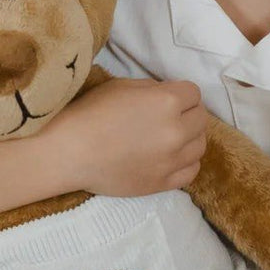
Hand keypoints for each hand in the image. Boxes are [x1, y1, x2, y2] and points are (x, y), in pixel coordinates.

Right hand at [50, 77, 206, 196]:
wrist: (68, 153)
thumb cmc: (88, 114)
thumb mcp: (120, 87)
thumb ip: (151, 89)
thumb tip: (166, 96)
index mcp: (167, 101)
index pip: (194, 93)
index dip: (180, 94)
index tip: (167, 98)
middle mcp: (177, 130)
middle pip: (201, 118)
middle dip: (187, 114)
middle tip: (167, 118)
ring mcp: (173, 160)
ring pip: (200, 145)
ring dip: (189, 138)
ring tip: (168, 138)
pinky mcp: (164, 182)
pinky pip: (192, 170)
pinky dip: (185, 162)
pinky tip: (169, 158)